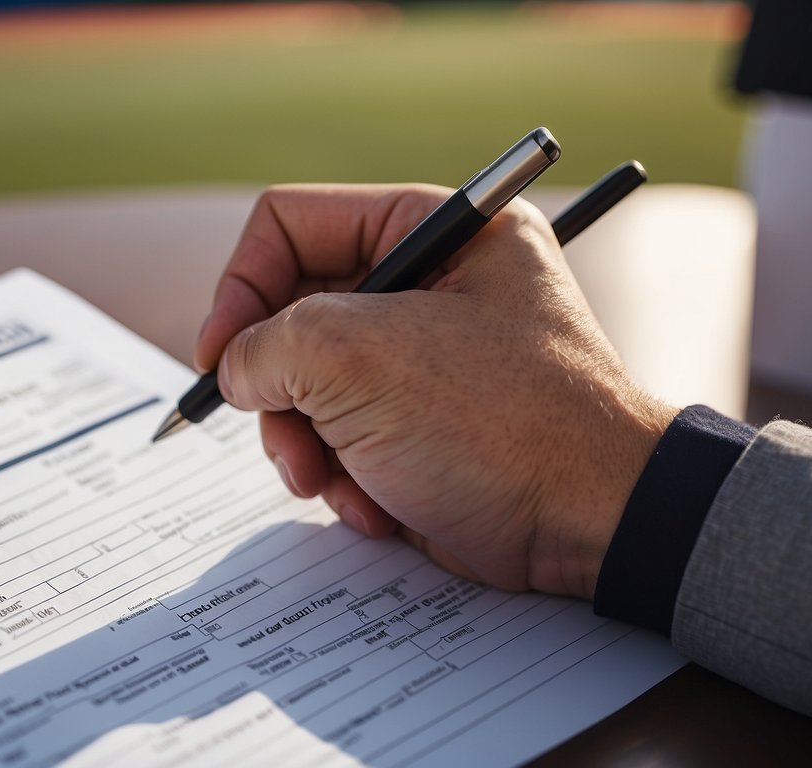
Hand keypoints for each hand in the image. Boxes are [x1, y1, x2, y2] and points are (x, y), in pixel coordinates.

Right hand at [195, 184, 676, 598]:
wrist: (592, 524)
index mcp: (437, 230)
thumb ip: (268, 342)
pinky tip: (379, 503)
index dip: (241, 285)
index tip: (219, 356)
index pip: (293, 224)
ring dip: (306, 446)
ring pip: (308, 388)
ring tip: (335, 483)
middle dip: (280, 390)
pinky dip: (344, 479)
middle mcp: (430, 286)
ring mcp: (424, 362)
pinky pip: (341, 439)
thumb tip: (237, 369)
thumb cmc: (502, 421)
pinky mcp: (421, 428)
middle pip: (294, 315)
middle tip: (285, 439)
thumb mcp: (358, 357)